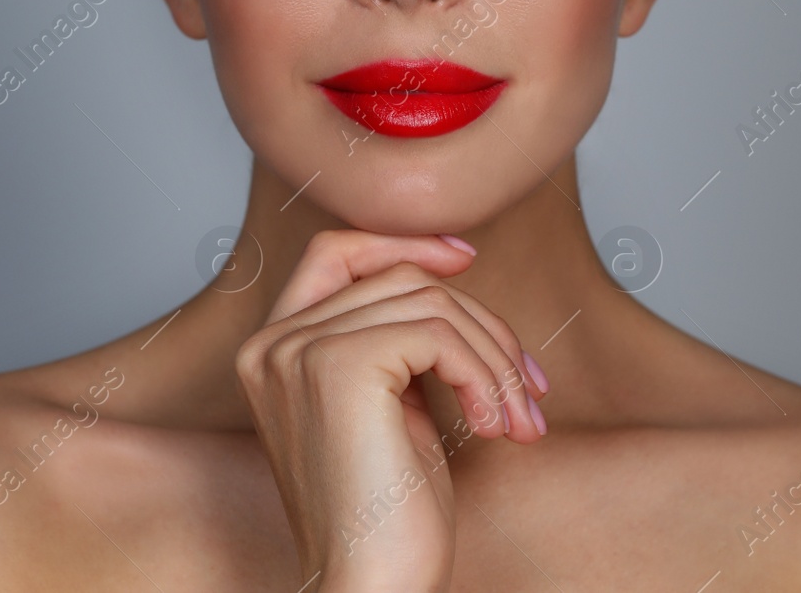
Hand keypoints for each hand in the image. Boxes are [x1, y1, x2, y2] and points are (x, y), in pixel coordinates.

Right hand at [234, 229, 547, 592]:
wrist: (373, 587)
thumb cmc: (389, 515)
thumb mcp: (391, 407)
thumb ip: (396, 341)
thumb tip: (450, 276)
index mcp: (273, 349)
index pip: (335, 251)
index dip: (402, 242)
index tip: (466, 258)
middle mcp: (272, 342)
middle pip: (401, 279)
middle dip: (482, 326)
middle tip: (529, 389)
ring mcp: (298, 351)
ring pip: (431, 302)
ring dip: (495, 359)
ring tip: (519, 419)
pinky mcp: (337, 367)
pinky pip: (438, 334)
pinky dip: (484, 375)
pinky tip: (494, 426)